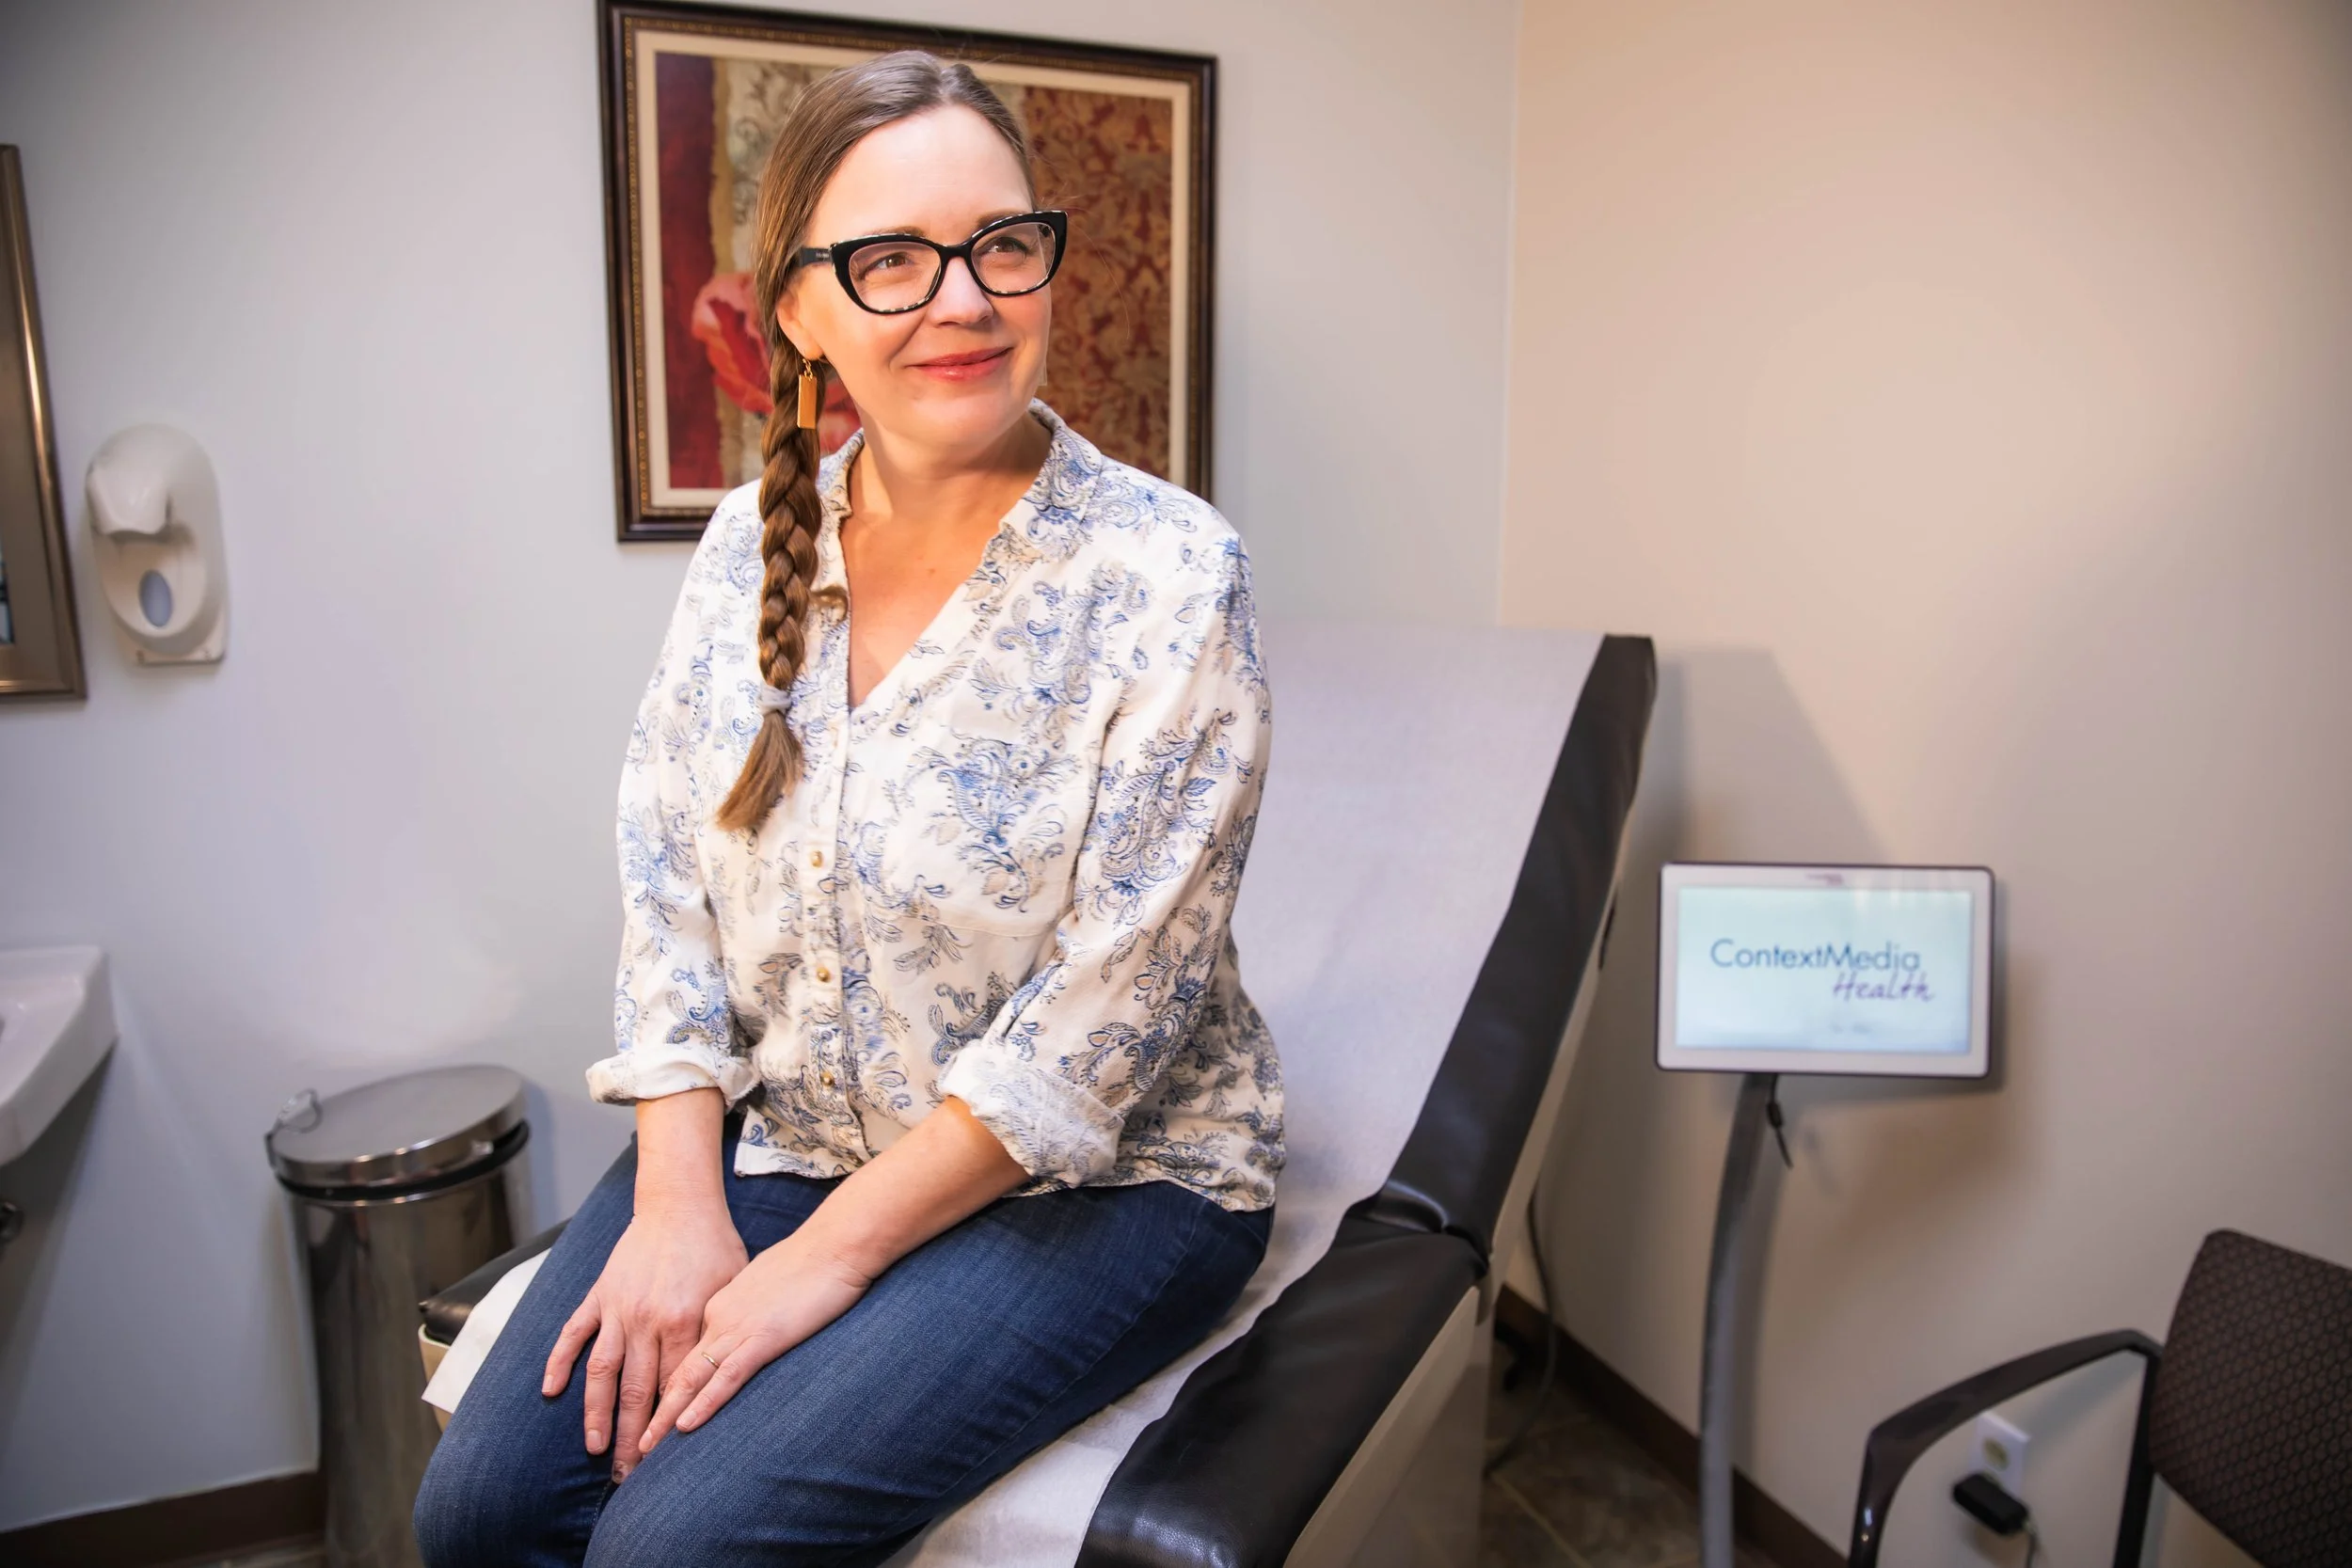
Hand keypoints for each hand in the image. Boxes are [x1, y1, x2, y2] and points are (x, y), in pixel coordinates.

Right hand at [542, 1198, 746, 1479]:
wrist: (680, 1205)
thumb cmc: (715, 1247)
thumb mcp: (731, 1289)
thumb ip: (719, 1333)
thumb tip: (719, 1377)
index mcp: (684, 1322)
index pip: (674, 1388)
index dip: (669, 1426)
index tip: (666, 1461)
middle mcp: (647, 1321)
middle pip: (638, 1391)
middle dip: (633, 1437)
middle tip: (628, 1475)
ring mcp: (618, 1308)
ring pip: (603, 1371)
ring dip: (597, 1412)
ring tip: (595, 1447)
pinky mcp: (599, 1294)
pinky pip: (574, 1333)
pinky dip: (559, 1361)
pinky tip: (551, 1391)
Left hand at [638, 1232, 872, 1453]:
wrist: (835, 1244)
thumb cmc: (810, 1262)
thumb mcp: (766, 1285)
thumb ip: (748, 1308)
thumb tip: (747, 1326)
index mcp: (718, 1305)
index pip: (681, 1354)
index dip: (662, 1388)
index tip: (647, 1416)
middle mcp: (718, 1318)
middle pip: (675, 1370)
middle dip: (651, 1412)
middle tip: (632, 1446)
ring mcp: (739, 1328)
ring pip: (691, 1378)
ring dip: (665, 1417)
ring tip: (645, 1449)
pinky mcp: (765, 1337)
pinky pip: (727, 1376)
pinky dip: (704, 1403)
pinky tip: (685, 1426)